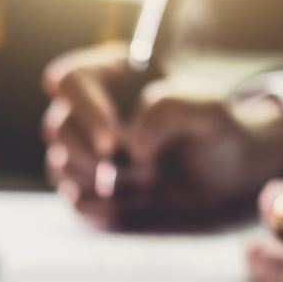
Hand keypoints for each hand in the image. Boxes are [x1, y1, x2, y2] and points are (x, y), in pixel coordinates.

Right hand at [41, 43, 282, 226]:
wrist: (226, 177)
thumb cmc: (218, 133)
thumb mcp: (210, 113)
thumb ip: (174, 109)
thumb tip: (133, 143)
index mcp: (114, 75)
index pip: (71, 79)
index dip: (84, 109)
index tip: (113, 141)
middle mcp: (90, 111)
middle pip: (57, 126)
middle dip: (92, 156)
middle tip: (142, 169)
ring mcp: (86, 150)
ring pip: (59, 163)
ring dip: (97, 181)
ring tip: (145, 182)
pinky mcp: (89, 187)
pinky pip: (70, 196)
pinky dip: (93, 206)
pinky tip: (125, 205)